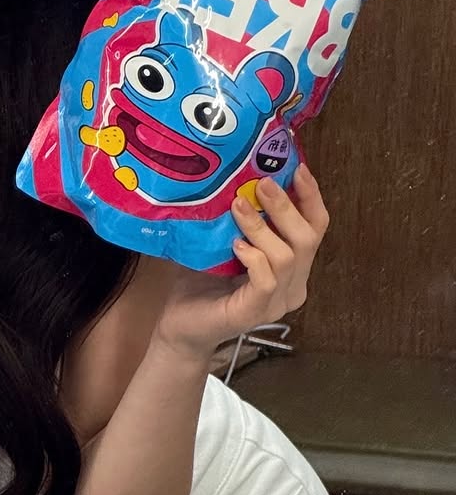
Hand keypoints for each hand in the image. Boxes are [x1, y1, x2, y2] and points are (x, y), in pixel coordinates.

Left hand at [153, 165, 329, 362]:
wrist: (179, 325)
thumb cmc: (200, 281)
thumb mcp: (221, 240)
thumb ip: (235, 216)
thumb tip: (233, 172)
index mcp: (292, 266)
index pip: (315, 228)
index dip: (311, 197)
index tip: (298, 168)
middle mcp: (293, 284)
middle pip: (308, 240)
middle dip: (287, 207)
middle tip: (262, 184)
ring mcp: (276, 302)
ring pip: (287, 258)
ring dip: (263, 228)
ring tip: (238, 207)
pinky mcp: (254, 313)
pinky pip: (266, 282)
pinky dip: (254, 259)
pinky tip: (235, 245)